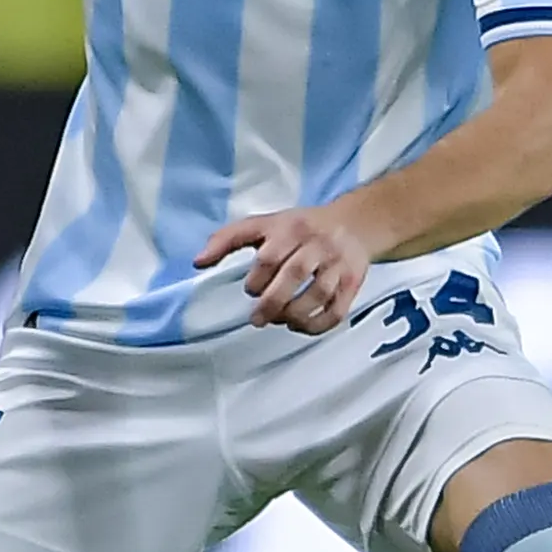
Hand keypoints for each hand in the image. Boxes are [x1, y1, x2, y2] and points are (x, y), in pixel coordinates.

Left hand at [196, 203, 376, 334]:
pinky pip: (337, 310)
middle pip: (294, 274)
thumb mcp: (263, 224)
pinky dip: (317, 325)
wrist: (353, 224)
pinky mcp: (353, 282)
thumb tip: (198, 262)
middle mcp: (317, 244)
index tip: (250, 290)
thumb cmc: (299, 227)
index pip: (270, 255)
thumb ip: (228, 239)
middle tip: (257, 319)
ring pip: (318, 294)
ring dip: (295, 315)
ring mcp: (338, 263)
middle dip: (272, 302)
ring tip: (279, 321)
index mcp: (291, 228)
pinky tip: (300, 326)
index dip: (256, 279)